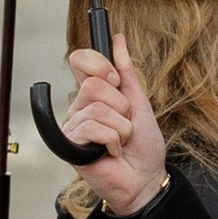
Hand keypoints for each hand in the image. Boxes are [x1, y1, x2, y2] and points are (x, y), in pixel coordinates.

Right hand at [61, 45, 170, 215]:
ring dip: (121, 126)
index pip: (80, 60)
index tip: (117, 80)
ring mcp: (73, 126)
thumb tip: (117, 38)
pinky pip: (92, 127)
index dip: (99, 64)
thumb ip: (126, 72)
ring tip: (121, 141)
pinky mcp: (71, 146)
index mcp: (93, 94)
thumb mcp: (139, 102)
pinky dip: (113, 140)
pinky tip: (112, 152)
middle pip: (93, 84)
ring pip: (97, 108)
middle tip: (125, 122)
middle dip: (120, 104)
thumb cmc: (143, 146)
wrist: (146, 179)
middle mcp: (79, 107)